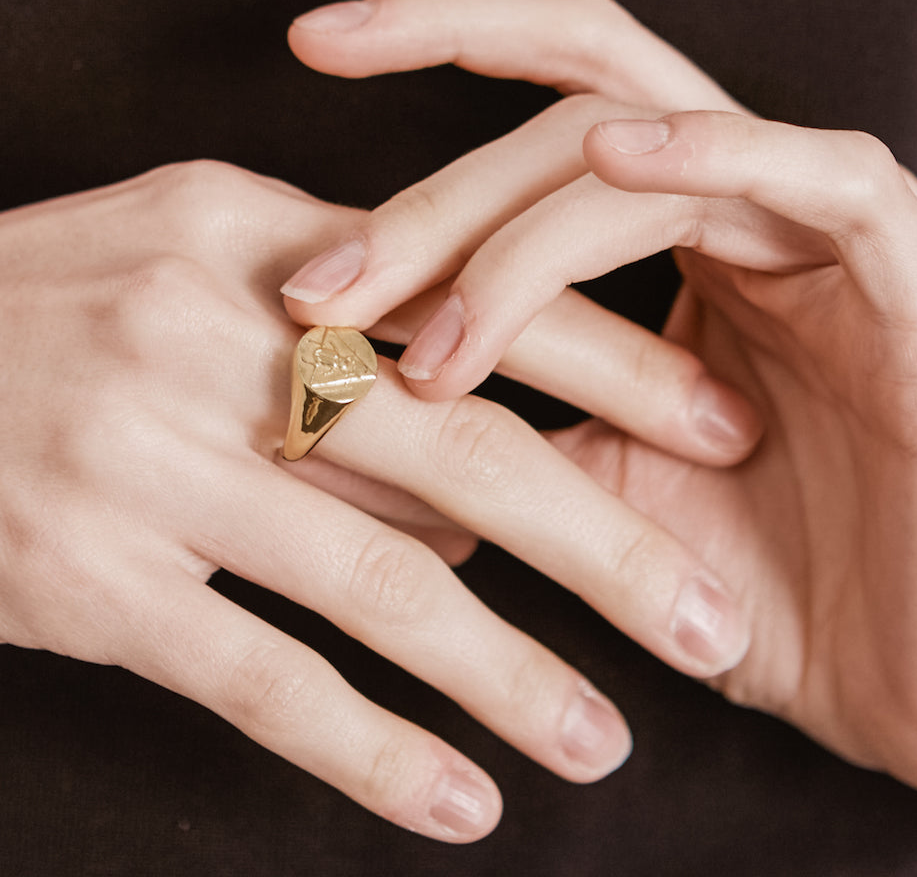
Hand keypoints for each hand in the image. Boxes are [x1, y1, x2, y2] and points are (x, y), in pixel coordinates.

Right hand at [0, 159, 753, 841]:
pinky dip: (368, 751)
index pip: (485, 304)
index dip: (621, 372)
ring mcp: (147, 467)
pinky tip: (460, 802)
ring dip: (507, 675)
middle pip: (460, 455)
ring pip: (376, 588)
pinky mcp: (87, 586)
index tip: (727, 429)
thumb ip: (350, 343)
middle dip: (603, 544)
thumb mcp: (202, 257)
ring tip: (609, 742)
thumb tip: (479, 483)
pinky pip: (258, 681)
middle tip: (712, 621)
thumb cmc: (60, 298)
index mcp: (263, 237)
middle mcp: (214, 343)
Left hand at [287, 0, 916, 818]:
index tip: (309, 42)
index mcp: (695, 240)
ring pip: (668, 143)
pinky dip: (719, 153)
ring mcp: (846, 245)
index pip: (561, 107)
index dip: (442, 45)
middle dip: (441, 155)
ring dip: (521, 222)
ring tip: (411, 318)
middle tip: (323, 275)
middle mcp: (763, 216)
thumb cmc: (761, 587)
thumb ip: (502, 407)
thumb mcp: (591, 485)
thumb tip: (343, 372)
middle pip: (592, 95)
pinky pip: (834, 181)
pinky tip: (614, 158)